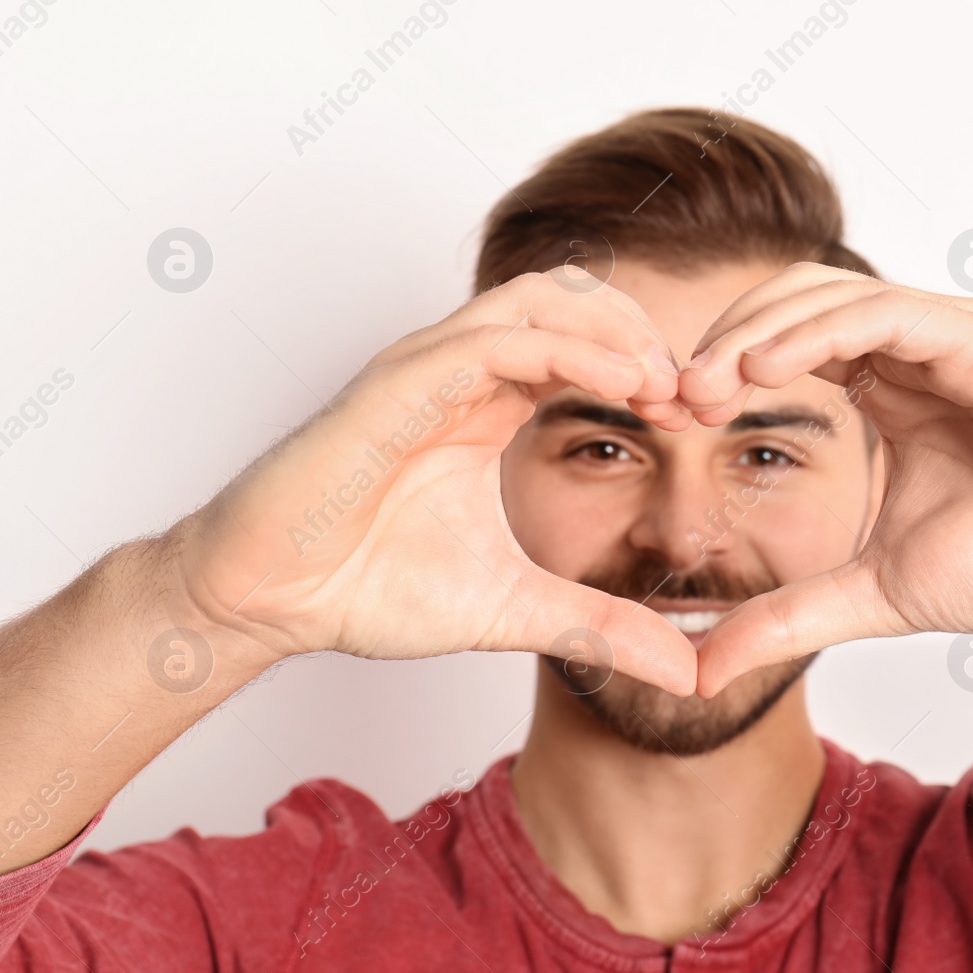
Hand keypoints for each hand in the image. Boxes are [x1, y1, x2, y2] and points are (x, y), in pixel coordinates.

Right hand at [167, 271, 698, 694]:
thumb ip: (602, 629)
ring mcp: (428, 369)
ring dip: (615, 331)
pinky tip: (622, 386)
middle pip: (574, 300)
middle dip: (645, 335)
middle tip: (698, 395)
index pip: (588, 346)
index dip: (652, 370)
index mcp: (490, 404)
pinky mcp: (397, 384)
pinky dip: (566, 350)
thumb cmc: (370, 586)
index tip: (702, 420)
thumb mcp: (519, 609)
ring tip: (667, 384)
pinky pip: (493, 340)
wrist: (270, 600)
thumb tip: (689, 673)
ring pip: (539, 299)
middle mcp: (463, 372)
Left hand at [679, 263, 972, 694]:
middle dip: (721, 340)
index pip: (782, 342)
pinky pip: (887, 315)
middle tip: (668, 398)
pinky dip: (819, 331)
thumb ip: (786, 618)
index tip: (662, 418)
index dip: (716, 369)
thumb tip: (698, 671)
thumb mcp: (870, 594)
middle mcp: (914, 346)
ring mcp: (951, 335)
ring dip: (755, 330)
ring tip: (703, 385)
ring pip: (830, 293)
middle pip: (792, 301)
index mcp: (888, 384)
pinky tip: (765, 371)